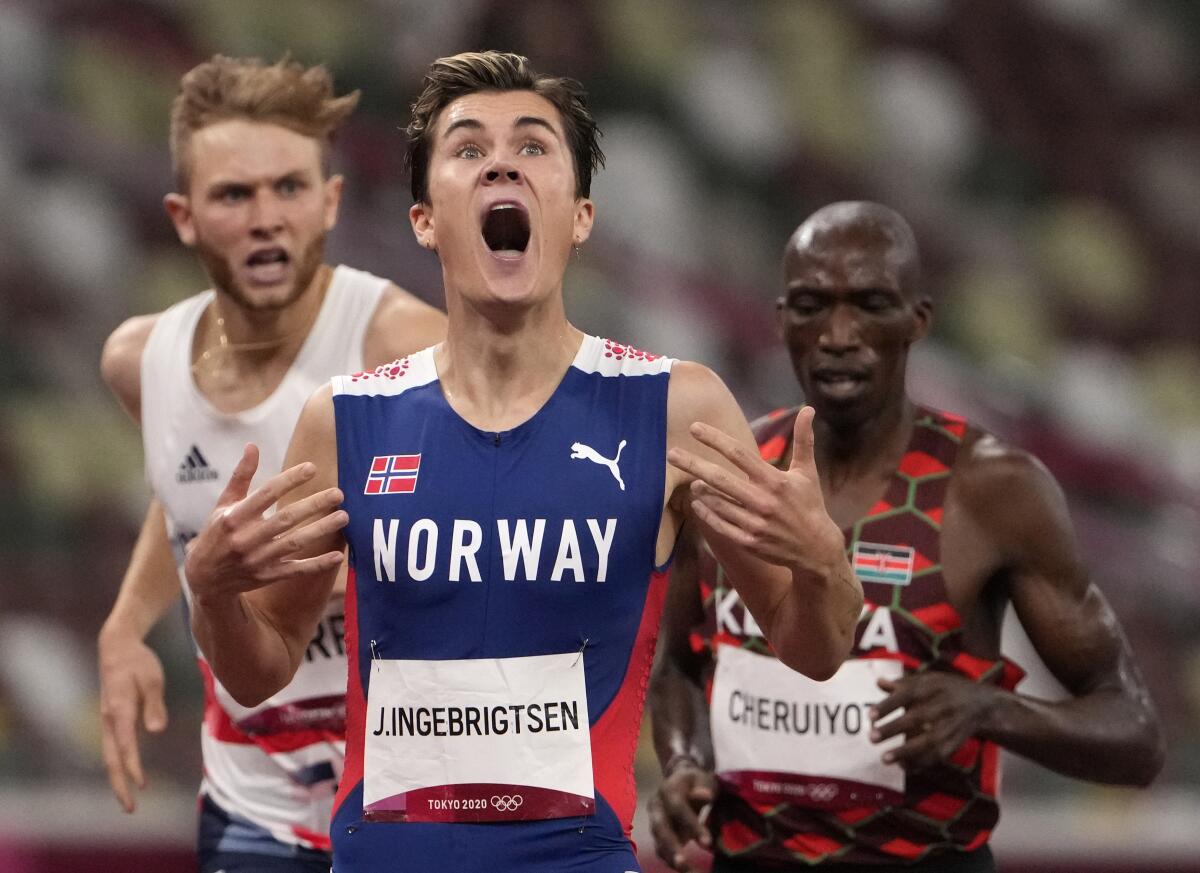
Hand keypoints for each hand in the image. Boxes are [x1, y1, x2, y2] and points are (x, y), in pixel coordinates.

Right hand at [97, 631, 167, 812]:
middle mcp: (108, 719)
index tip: (142, 784)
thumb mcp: (153, 678)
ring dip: (117, 779)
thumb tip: (157, 730)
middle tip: (131, 809)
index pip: (126, 745)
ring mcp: (106, 720)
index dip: (133, 766)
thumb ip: (155, 704)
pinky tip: (126, 777)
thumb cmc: (138, 662)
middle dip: (120, 785)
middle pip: (111, 758)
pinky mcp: (110, 719)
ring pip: (109, 756)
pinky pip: (112, 748)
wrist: (117, 647)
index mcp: (119, 710)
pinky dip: (117, 766)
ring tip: (128, 800)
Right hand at [183, 444, 347, 604]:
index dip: (289, 480)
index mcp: (234, 517)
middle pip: (286, 519)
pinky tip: (337, 556)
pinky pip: (296, 570)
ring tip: (344, 517)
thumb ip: (241, 476)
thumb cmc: (218, 532)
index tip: (312, 468)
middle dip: (314, 505)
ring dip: (321, 530)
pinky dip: (317, 565)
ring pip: (295, 543)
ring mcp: (258, 560)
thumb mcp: (223, 504)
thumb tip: (252, 445)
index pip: (266, 494)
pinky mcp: (267, 576)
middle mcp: (246, 539)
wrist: (205, 578)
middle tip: (338, 493)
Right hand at [648, 761, 715, 871]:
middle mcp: (657, 805)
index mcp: (668, 789)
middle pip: (660, 827)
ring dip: (670, 858)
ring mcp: (655, 821)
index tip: (707, 843)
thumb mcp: (703, 778)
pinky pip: (662, 850)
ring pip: (658, 841)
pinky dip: (672, 862)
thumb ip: (703, 786)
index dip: (691, 825)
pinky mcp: (659, 834)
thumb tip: (705, 796)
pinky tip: (687, 871)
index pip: (677, 807)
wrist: (684, 780)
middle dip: (671, 847)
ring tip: (686, 871)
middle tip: (683, 864)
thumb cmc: (697, 781)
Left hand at [668, 407, 841, 572]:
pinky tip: (698, 503)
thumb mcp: (807, 471)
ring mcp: (753, 524)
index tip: (694, 428)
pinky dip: (706, 513)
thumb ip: (804, 440)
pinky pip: (719, 525)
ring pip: (716, 502)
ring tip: (693, 481)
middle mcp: (762, 501)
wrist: (816, 549)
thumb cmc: (809, 504)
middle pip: (718, 478)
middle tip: (670, 454)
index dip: (714, 439)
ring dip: (701, 490)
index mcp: (774, 481)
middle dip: (692, 464)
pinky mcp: (748, 542)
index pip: (738, 453)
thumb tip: (809, 409)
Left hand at [870, 672, 999, 770]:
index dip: (889, 705)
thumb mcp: (929, 680)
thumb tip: (879, 682)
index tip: (870, 716)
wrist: (984, 704)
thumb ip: (904, 683)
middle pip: (918, 718)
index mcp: (934, 687)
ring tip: (884, 758)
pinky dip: (921, 763)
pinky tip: (903, 767)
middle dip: (894, 729)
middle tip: (871, 737)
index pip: (908, 694)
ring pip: (929, 742)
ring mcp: (951, 726)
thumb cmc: (947, 689)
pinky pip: (938, 756)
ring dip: (906, 752)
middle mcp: (944, 706)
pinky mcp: (956, 743)